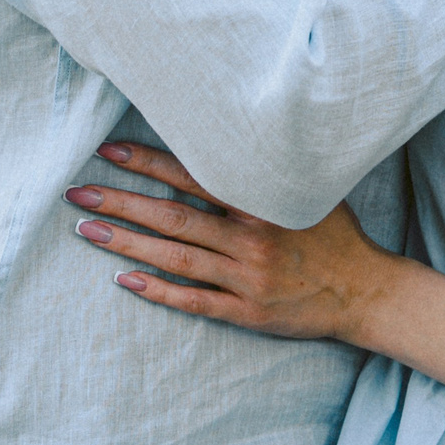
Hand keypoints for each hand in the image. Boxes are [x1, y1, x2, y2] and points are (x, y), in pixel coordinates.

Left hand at [65, 143, 401, 342]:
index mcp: (262, 201)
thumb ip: (265, 169)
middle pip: (172, 217)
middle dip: (121, 202)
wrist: (367, 291)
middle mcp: (250, 238)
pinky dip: (158, 292)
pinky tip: (124, 282)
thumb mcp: (307, 189)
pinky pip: (194, 301)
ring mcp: (246, 278)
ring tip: (87, 229)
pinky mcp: (247, 312)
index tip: (108, 152)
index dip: (147, 163)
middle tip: (77, 193)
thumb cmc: (334, 234)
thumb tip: (225, 131)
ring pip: (175, 258)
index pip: (192, 175)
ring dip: (127, 243)